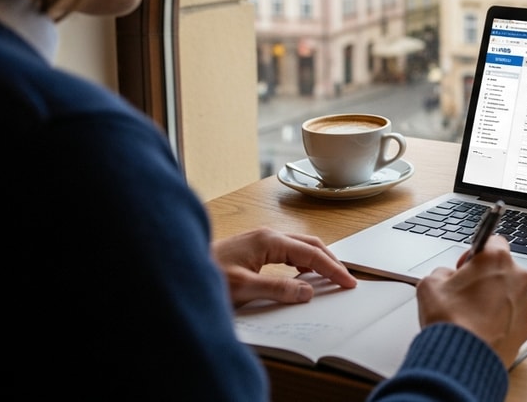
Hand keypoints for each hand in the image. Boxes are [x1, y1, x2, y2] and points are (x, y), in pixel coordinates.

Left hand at [211, 228, 357, 305]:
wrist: (179, 267)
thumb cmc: (205, 274)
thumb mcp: (243, 288)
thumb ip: (278, 289)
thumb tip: (307, 291)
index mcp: (269, 241)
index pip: (311, 253)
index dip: (332, 268)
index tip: (348, 281)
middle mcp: (267, 236)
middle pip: (310, 244)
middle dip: (330, 261)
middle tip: (345, 279)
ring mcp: (261, 240)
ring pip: (300, 246)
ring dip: (317, 260)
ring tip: (330, 277)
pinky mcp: (254, 248)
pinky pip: (288, 251)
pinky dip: (303, 261)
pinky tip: (303, 274)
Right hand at [416, 235, 526, 365]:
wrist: (462, 360)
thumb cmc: (450, 321)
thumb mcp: (430, 285)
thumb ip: (443, 272)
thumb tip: (447, 277)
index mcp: (497, 260)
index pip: (493, 241)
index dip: (476, 254)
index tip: (466, 267)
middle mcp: (518, 278)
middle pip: (503, 270)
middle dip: (487, 279)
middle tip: (466, 294)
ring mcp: (526, 304)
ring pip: (510, 294)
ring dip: (495, 300)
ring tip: (473, 316)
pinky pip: (514, 316)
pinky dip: (502, 321)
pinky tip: (482, 330)